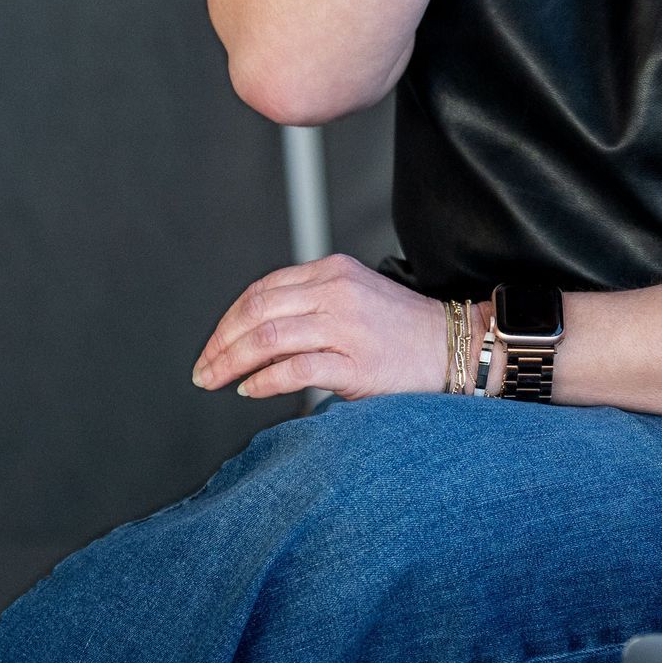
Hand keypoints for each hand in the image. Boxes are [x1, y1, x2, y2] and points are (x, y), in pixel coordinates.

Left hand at [191, 254, 446, 401]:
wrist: (458, 347)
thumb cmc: (405, 331)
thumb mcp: (356, 295)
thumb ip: (311, 302)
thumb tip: (256, 332)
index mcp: (332, 271)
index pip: (261, 290)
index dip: (228, 321)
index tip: (212, 347)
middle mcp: (337, 292)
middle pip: (257, 312)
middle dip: (220, 344)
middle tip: (203, 370)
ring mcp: (347, 326)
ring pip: (268, 337)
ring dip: (232, 363)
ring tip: (216, 381)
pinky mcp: (358, 363)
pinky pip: (296, 369)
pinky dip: (264, 381)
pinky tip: (252, 391)